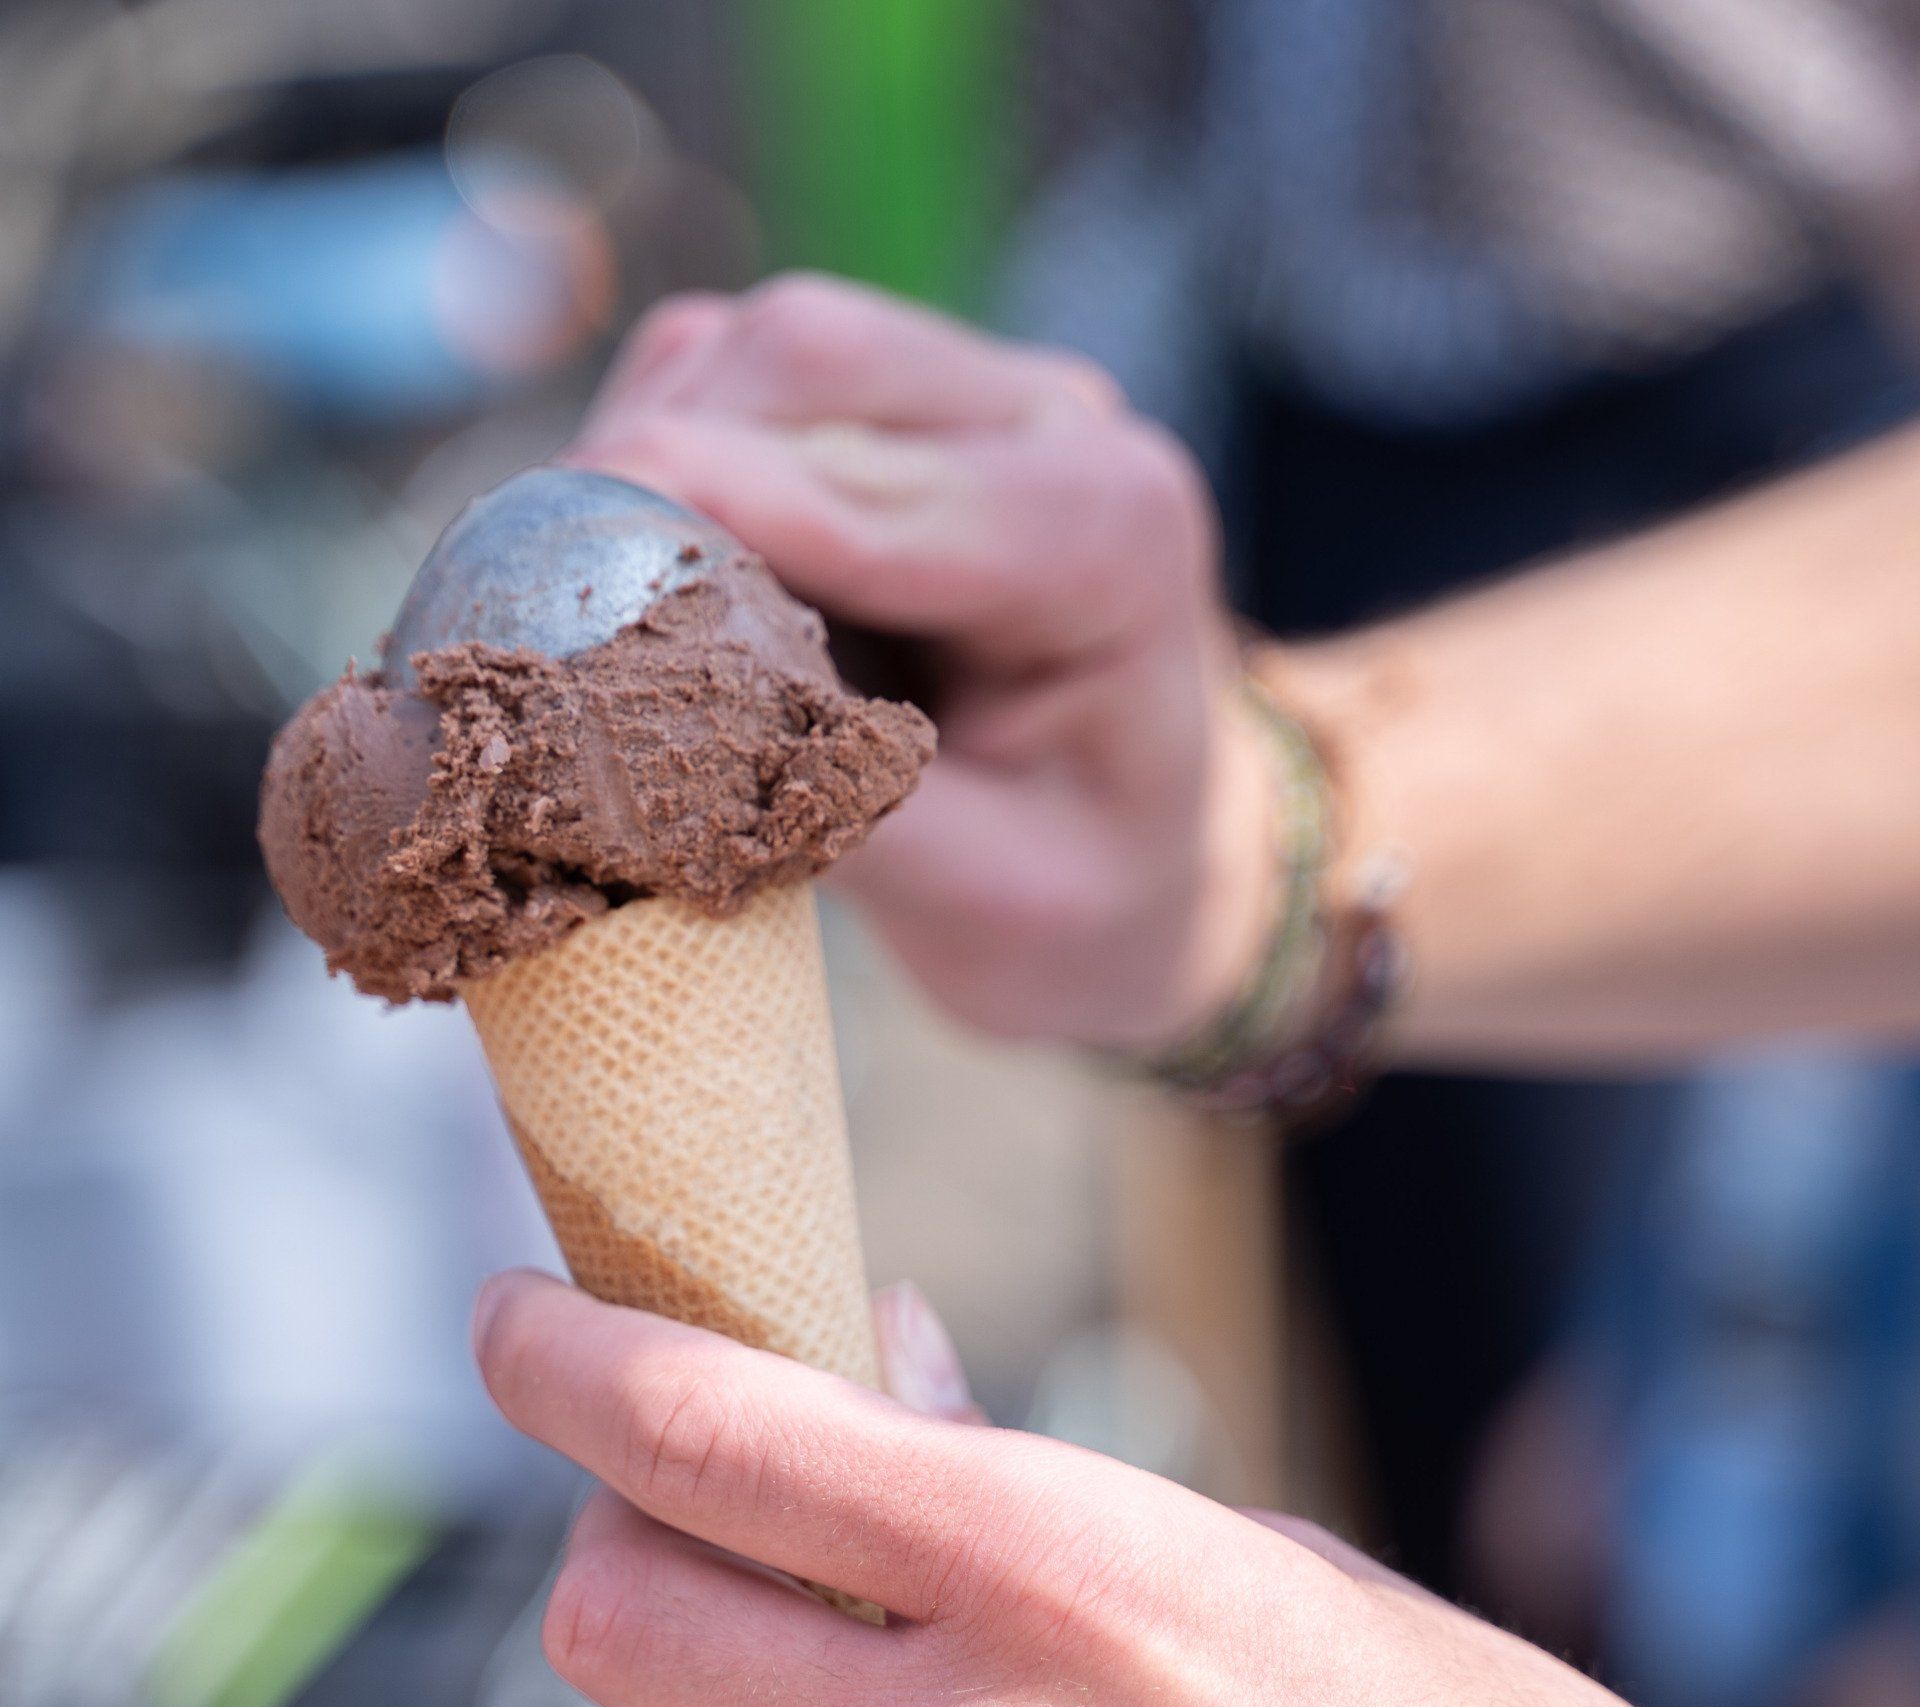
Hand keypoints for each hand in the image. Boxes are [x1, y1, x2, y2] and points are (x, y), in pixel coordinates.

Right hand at [567, 275, 1270, 1048]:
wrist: (1154, 866)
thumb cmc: (1084, 902)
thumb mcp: (989, 897)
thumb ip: (842, 802)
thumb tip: (657, 734)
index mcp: (1110, 534)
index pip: (876, 491)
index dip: (701, 501)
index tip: (553, 542)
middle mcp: (1055, 424)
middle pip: (807, 362)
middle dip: (651, 456)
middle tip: (526, 584)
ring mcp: (977, 399)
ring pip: (763, 351)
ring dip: (646, 447)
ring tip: (568, 584)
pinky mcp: (901, 410)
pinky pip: (747, 381)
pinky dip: (665, 453)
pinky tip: (626, 561)